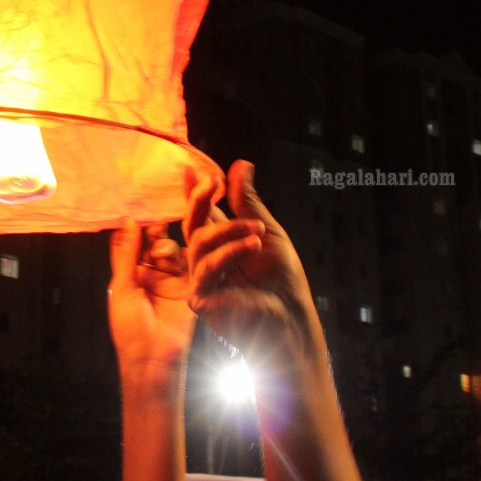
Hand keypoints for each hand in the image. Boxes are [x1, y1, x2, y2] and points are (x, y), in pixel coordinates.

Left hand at [107, 204, 198, 375]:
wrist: (154, 358)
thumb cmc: (130, 327)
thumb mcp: (122, 287)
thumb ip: (127, 254)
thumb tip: (128, 221)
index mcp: (132, 273)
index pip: (135, 242)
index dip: (137, 225)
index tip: (139, 205)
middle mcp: (153, 272)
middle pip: (156, 242)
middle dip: (155, 228)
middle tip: (156, 218)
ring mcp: (173, 278)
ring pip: (173, 249)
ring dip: (167, 244)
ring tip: (161, 248)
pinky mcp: (192, 285)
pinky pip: (192, 263)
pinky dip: (188, 252)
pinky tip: (186, 245)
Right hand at [183, 161, 312, 354]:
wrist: (290, 316)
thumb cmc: (282, 280)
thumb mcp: (267, 231)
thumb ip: (247, 201)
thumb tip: (240, 165)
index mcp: (221, 246)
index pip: (202, 216)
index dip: (195, 193)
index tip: (190, 170)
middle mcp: (206, 262)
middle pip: (192, 226)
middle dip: (198, 201)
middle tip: (211, 182)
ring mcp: (200, 280)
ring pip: (200, 242)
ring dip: (230, 230)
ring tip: (258, 231)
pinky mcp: (199, 297)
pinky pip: (207, 266)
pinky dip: (231, 251)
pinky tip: (253, 245)